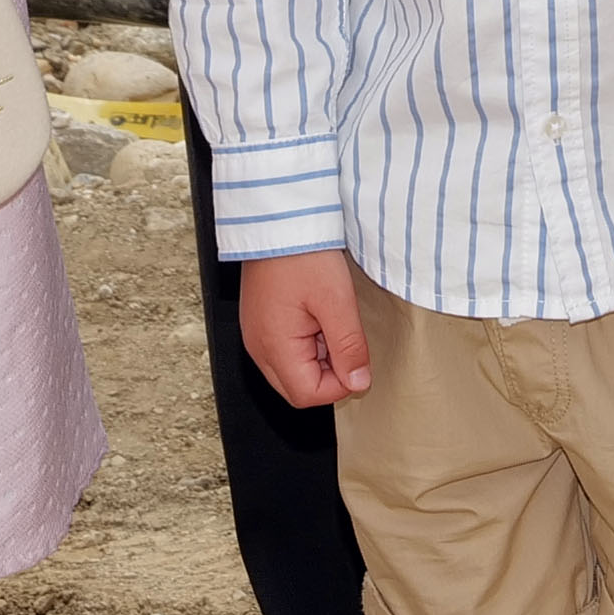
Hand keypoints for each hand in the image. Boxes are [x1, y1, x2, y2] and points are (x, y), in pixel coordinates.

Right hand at [238, 246, 373, 408]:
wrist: (277, 218)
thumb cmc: (303, 255)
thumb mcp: (337, 301)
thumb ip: (349, 347)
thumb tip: (358, 382)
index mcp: (273, 346)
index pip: (307, 396)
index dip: (339, 385)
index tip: (355, 359)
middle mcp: (258, 347)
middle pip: (296, 389)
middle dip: (327, 375)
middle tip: (343, 340)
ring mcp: (255, 335)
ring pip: (291, 371)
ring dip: (317, 358)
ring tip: (328, 321)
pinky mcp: (259, 322)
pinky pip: (283, 350)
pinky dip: (304, 344)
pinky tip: (315, 316)